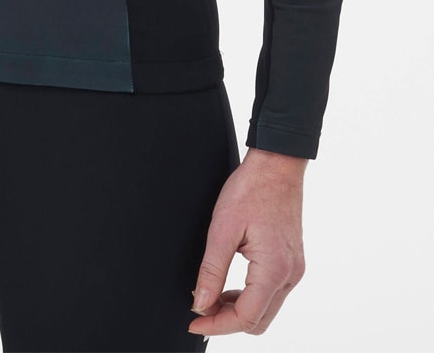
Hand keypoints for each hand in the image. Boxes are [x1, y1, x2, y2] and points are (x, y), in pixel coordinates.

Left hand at [187, 147, 306, 337]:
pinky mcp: (292, 261)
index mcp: (274, 270)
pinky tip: (231, 285)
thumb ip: (211, 271)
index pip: (245, 317)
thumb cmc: (252, 189)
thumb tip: (201, 304)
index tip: (195, 320)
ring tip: (212, 295)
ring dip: (239, 309)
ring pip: (266, 309)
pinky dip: (250, 296)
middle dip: (227, 320)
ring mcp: (294, 268)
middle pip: (258, 321)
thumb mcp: (222, 230)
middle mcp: (290, 274)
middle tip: (201, 308)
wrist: (277, 164)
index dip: (217, 325)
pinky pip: (272, 292)